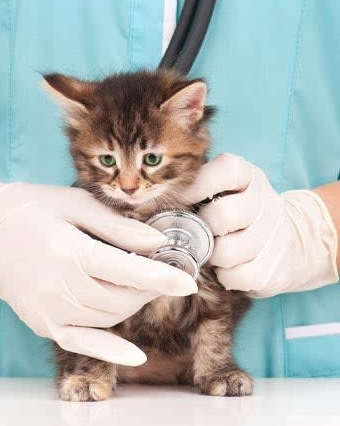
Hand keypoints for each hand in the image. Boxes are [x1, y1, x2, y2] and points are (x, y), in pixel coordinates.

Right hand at [0, 182, 196, 364]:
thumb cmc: (33, 210)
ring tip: (144, 285)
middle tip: (163, 272)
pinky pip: (82, 344)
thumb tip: (158, 241)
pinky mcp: (44, 324)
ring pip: (110, 318)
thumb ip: (119, 227)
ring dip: (134, 303)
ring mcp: (50, 311)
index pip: (128, 271)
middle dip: (151, 287)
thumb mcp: (77, 205)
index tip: (189, 281)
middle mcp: (60, 288)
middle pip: (122, 298)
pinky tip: (135, 356)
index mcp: (70, 253)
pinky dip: (111, 352)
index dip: (162, 277)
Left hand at [183, 154, 337, 296]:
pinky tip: (227, 268)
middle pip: (221, 215)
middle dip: (200, 229)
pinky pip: (236, 276)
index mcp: (249, 177)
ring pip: (226, 252)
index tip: (180, 199)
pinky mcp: (275, 268)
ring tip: (212, 252)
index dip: (198, 184)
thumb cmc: (239, 213)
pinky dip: (225, 276)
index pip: (226, 170)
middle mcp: (266, 201)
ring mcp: (274, 235)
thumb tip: (158, 200)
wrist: (289, 239)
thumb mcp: (226, 190)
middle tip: (196, 233)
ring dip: (211, 256)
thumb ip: (198, 189)